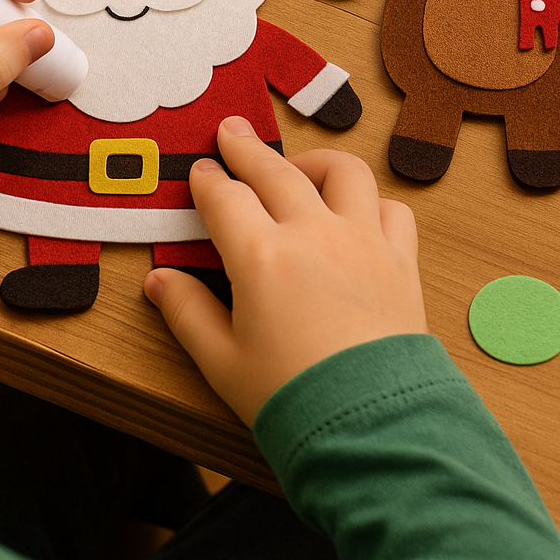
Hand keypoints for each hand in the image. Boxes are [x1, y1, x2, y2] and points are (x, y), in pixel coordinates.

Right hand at [144, 116, 427, 426]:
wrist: (372, 427)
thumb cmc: (292, 398)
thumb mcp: (222, 362)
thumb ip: (187, 312)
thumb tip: (159, 281)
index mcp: (262, 257)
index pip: (226, 198)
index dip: (208, 181)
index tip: (201, 172)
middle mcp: (314, 235)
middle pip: (276, 171)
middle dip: (247, 147)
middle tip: (231, 132)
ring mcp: (363, 241)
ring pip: (343, 171)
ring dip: (315, 161)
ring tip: (297, 168)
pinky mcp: (400, 259)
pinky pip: (391, 208)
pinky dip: (371, 201)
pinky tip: (356, 212)